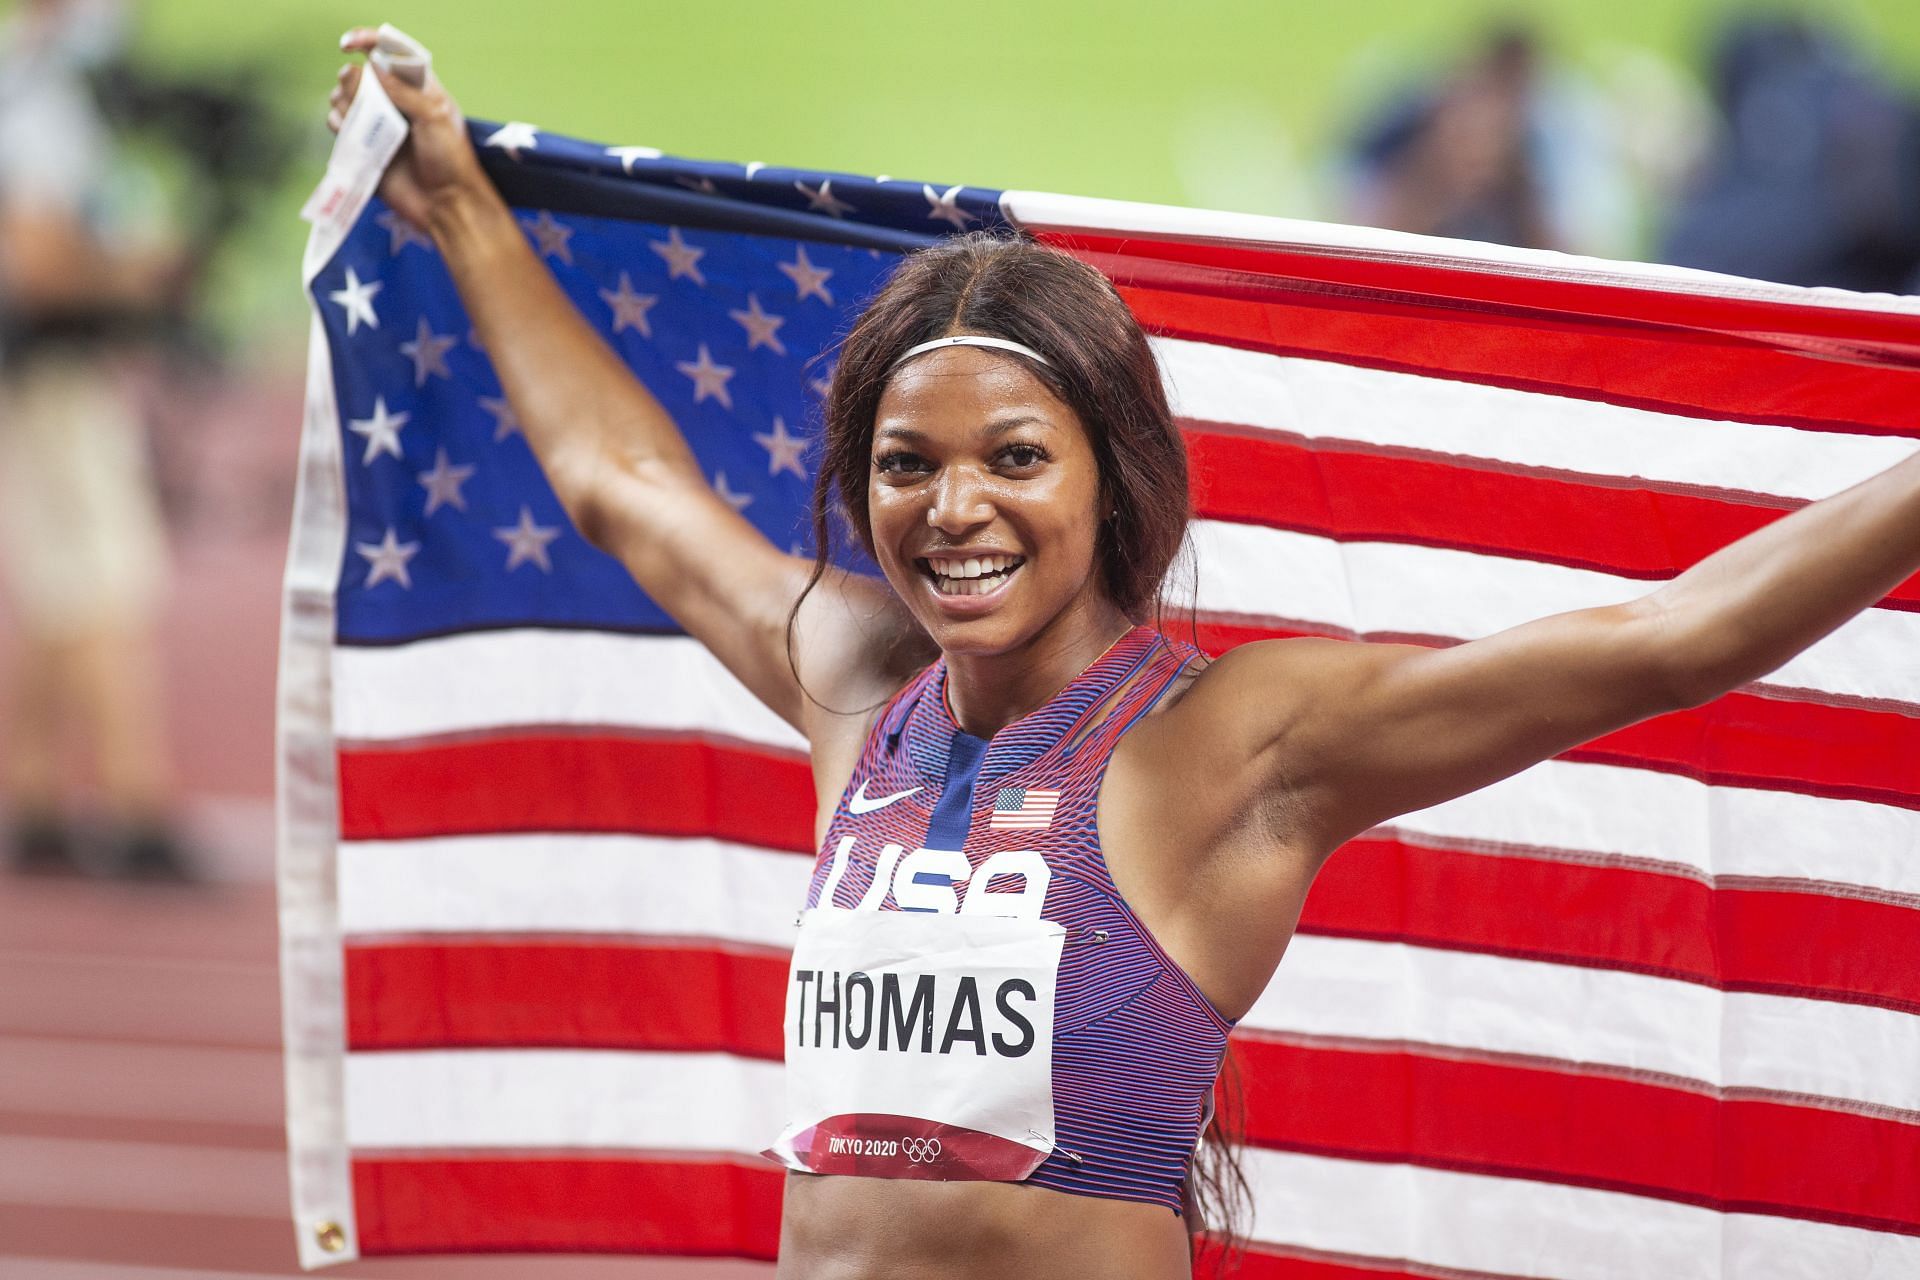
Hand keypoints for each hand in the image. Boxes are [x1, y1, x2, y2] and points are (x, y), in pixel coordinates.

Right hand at [328, 28, 490, 234]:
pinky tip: (348, 132)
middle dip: (353, 80)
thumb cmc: (451, 159)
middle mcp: (395, 104)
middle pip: (359, 77)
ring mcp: (378, 126)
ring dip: (343, 103)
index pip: (390, 56)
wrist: (446, 205)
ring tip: (360, 120)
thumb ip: (403, 91)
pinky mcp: (364, 148)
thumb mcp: (434, 117)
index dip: (369, 43)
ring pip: (343, 100)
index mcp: (418, 89)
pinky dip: (337, 124)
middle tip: (361, 94)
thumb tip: (372, 65)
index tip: (350, 45)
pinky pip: (338, 127)